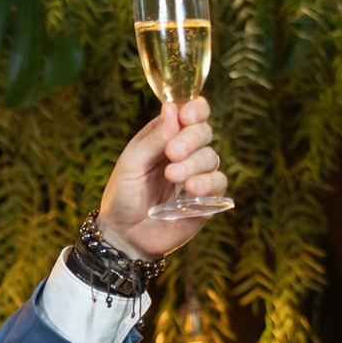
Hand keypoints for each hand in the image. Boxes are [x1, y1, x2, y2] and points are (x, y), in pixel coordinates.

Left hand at [96, 96, 226, 258]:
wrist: (124, 234)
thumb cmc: (123, 195)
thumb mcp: (131, 163)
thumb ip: (154, 138)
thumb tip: (172, 108)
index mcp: (165, 137)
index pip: (191, 113)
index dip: (195, 109)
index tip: (187, 116)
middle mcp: (185, 153)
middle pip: (204, 132)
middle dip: (191, 139)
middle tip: (172, 153)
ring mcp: (197, 175)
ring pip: (212, 157)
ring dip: (194, 164)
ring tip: (173, 177)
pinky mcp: (206, 198)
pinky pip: (219, 182)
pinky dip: (207, 183)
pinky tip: (190, 190)